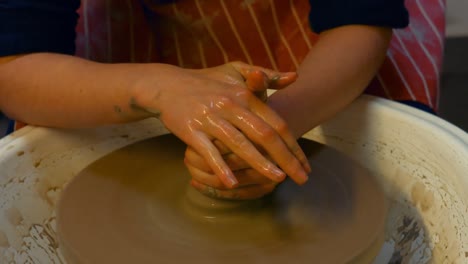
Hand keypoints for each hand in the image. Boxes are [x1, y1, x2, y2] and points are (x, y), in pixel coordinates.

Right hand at [134, 62, 309, 187]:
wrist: (168, 85)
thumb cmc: (207, 82)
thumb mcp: (236, 71)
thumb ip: (266, 75)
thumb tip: (295, 76)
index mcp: (244, 95)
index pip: (276, 123)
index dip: (294, 145)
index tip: (306, 164)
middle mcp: (231, 106)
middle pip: (264, 135)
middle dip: (286, 159)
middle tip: (302, 178)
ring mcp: (211, 118)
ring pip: (239, 144)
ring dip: (260, 163)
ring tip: (278, 179)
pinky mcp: (191, 130)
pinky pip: (208, 151)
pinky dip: (221, 167)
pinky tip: (232, 184)